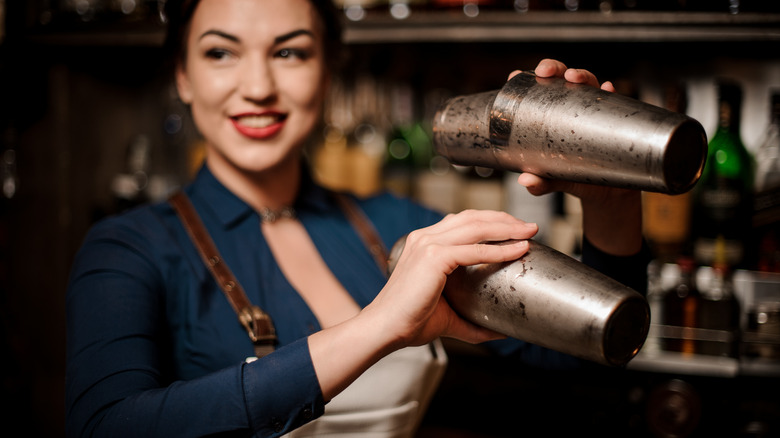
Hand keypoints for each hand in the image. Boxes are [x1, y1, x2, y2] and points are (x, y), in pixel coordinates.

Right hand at [309, 209, 537, 401]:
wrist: (386, 329)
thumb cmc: (410, 322)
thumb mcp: (449, 317)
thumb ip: (474, 322)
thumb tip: (501, 332)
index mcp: (424, 243)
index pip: (463, 221)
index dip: (491, 221)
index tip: (515, 230)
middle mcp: (425, 237)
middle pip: (473, 217)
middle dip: (504, 219)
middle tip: (530, 227)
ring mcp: (428, 244)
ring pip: (476, 226)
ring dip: (507, 227)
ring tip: (529, 232)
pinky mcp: (433, 257)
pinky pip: (475, 250)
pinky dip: (500, 248)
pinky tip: (518, 250)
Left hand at [510, 59, 642, 255]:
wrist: (609, 192)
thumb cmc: (577, 180)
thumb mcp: (556, 181)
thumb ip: (541, 183)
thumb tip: (526, 181)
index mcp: (552, 117)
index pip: (538, 91)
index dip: (526, 80)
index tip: (514, 75)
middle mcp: (573, 108)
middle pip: (562, 80)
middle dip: (553, 69)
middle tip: (545, 72)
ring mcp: (594, 111)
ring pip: (588, 83)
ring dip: (581, 75)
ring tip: (573, 77)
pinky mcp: (615, 118)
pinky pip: (615, 100)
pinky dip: (610, 92)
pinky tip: (608, 89)